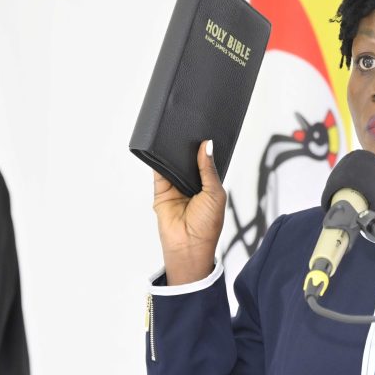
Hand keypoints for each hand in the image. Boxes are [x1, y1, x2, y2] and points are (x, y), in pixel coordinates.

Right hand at [153, 141, 225, 283]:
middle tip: (190, 129)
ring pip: (173, 164)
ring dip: (174, 153)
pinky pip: (159, 172)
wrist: (188, 246)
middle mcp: (192, 185)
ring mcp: (176, 187)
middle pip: (189, 161)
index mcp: (209, 185)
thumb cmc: (208, 224)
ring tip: (177, 135)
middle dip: (189, 148)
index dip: (205, 149)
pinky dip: (159, 161)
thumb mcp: (215, 193)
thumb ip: (209, 169)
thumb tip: (207, 145)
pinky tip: (162, 148)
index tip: (205, 132)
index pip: (206, 162)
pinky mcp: (161, 191)